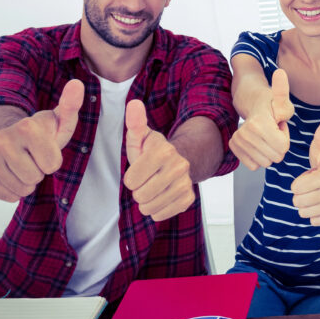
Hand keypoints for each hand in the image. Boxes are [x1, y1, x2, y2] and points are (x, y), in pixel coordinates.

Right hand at [0, 80, 83, 201]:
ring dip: (27, 181)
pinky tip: (11, 173)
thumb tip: (77, 84)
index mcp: (25, 127)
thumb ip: (70, 105)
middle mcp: (1, 140)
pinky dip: (13, 189)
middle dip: (39, 171)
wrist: (10, 138)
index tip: (46, 149)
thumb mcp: (59, 121)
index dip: (53, 160)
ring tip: (24, 164)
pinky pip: (8, 196)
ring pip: (21, 189)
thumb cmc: (42, 132)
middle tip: (34, 158)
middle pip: (35, 178)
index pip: (51, 165)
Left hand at [124, 100, 194, 221]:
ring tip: (152, 189)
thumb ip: (135, 123)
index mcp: (164, 151)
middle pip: (140, 195)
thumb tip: (133, 104)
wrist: (179, 162)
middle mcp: (179, 167)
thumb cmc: (152, 151)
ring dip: (146, 201)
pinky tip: (161, 197)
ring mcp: (186, 183)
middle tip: (146, 180)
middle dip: (138, 190)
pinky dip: (157, 209)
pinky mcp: (189, 199)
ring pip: (150, 207)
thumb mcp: (140, 137)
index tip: (138, 170)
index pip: (131, 181)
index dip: (130, 178)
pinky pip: (161, 214)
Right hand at [230, 69, 293, 168]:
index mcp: (259, 123)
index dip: (285, 136)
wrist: (250, 102)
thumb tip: (280, 72)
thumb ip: (283, 92)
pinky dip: (259, 156)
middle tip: (273, 129)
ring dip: (269, 150)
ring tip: (266, 134)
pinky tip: (258, 142)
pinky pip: (254, 165)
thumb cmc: (271, 103)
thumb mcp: (282, 99)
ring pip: (265, 163)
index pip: (283, 147)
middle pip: (275, 157)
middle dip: (278, 144)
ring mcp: (238, 141)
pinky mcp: (234, 148)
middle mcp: (245, 133)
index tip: (279, 125)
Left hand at [290, 117, 319, 225]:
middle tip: (312, 186)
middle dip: (301, 194)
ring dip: (307, 204)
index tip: (309, 176)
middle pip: (298, 202)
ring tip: (316, 193)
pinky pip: (314, 221)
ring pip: (304, 213)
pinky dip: (315, 213)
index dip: (298, 182)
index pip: (295, 188)